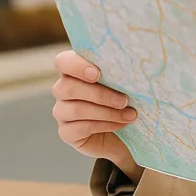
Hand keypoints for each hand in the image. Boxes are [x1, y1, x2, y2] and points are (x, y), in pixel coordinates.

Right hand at [51, 51, 143, 182]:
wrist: (124, 133)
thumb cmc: (125, 101)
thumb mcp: (124, 83)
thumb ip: (121, 72)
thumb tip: (133, 63)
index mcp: (75, 71)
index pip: (63, 62)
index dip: (76, 66)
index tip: (98, 74)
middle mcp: (63, 90)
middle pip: (67, 87)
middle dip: (99, 94)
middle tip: (125, 100)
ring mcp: (62, 112)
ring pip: (76, 109)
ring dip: (107, 112)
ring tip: (130, 114)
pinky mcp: (66, 132)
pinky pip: (80, 128)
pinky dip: (104, 125)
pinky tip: (121, 124)